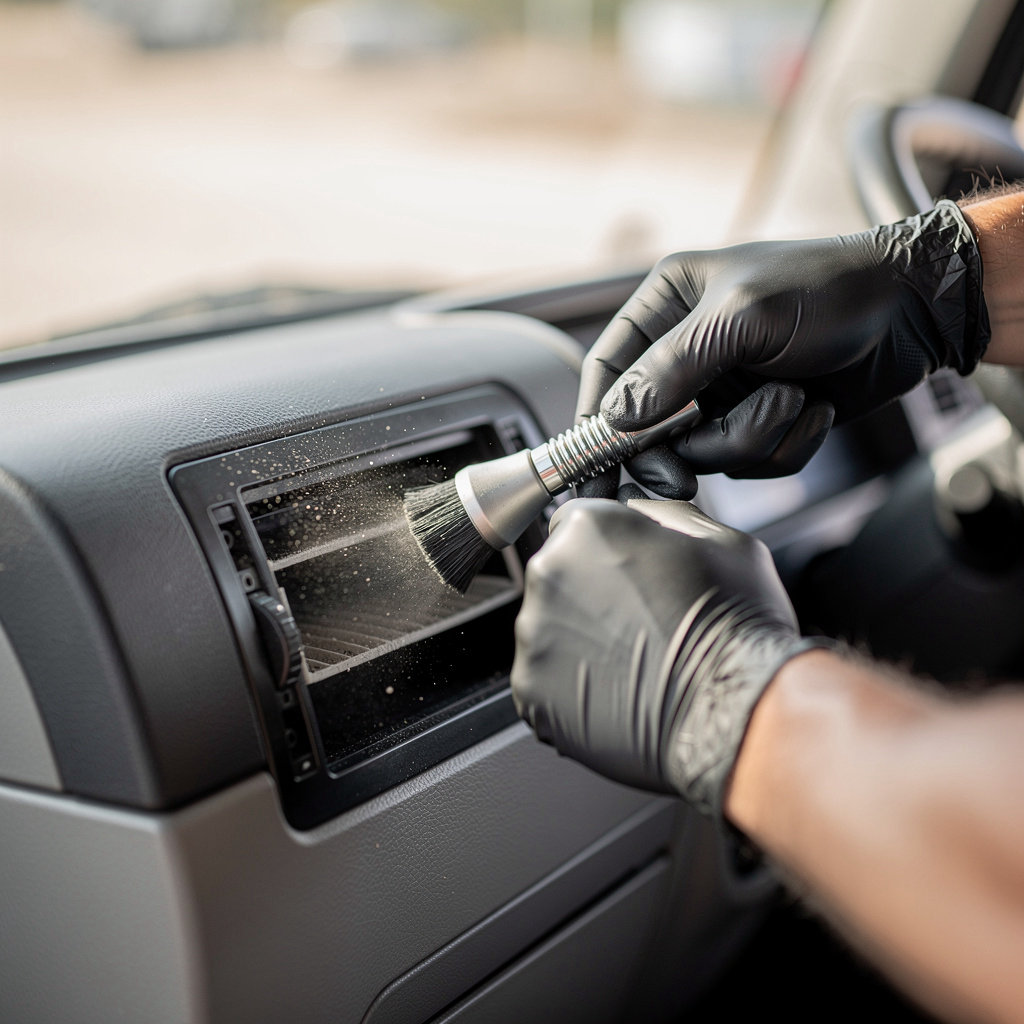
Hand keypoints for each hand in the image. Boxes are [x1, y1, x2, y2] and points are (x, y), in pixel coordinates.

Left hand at [510, 495, 816, 816]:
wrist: (738, 712)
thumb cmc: (737, 626)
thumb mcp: (719, 540)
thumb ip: (662, 513)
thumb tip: (637, 508)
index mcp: (587, 527)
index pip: (574, 524)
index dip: (604, 549)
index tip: (626, 572)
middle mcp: (549, 573)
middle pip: (558, 574)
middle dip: (589, 592)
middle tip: (638, 620)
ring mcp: (534, 634)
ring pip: (549, 627)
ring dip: (579, 639)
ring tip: (632, 660)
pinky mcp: (530, 688)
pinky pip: (543, 677)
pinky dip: (570, 686)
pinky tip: (616, 691)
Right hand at [578, 200, 988, 497]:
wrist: (913, 312)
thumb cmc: (829, 291)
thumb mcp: (742, 317)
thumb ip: (673, 367)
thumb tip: (616, 418)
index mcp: (669, 305)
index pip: (608, 367)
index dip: (595, 420)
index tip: (591, 467)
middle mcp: (688, 350)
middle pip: (648, 427)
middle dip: (678, 451)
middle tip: (684, 476)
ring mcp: (724, 389)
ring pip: (702, 451)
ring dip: (749, 438)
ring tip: (792, 400)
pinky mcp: (759, 419)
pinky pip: (748, 461)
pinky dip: (783, 445)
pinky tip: (814, 408)